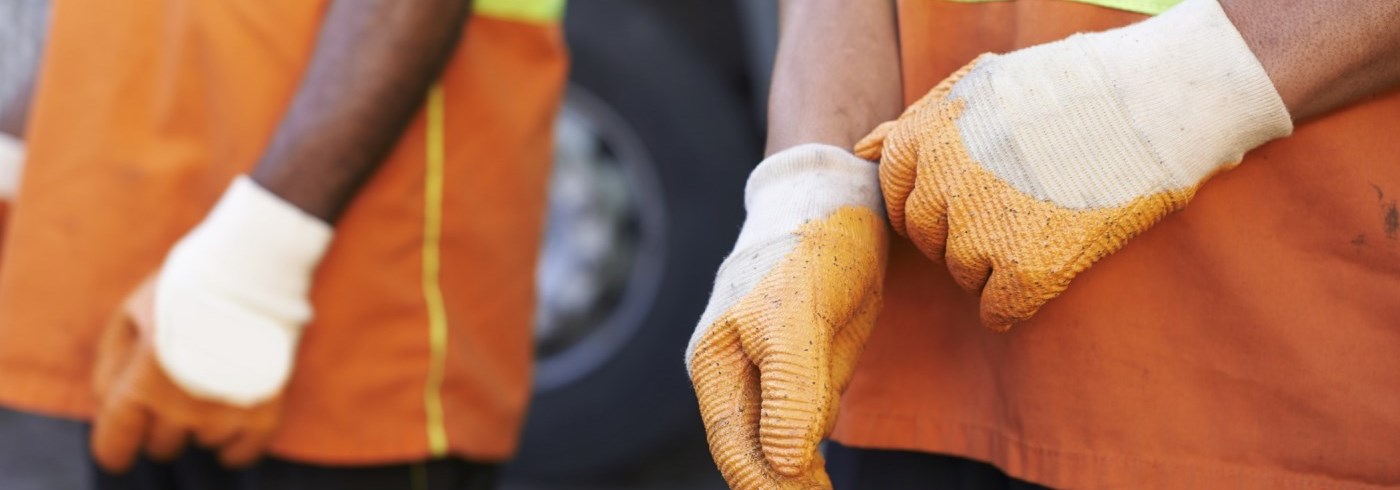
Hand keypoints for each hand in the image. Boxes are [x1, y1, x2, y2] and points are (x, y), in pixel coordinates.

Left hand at [91, 279, 282, 471]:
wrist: (253, 266)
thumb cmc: (186, 285)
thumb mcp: (131, 313)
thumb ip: (111, 364)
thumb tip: (110, 404)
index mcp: (142, 384)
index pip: (116, 444)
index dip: (115, 448)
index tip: (122, 447)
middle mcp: (183, 406)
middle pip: (162, 446)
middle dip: (161, 424)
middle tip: (176, 390)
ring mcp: (227, 410)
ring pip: (204, 443)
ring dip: (202, 422)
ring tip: (212, 383)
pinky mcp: (265, 408)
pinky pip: (245, 451)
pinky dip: (236, 445)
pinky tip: (232, 424)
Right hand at [688, 145, 884, 488]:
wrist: (843, 199)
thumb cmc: (812, 246)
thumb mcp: (801, 315)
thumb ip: (792, 391)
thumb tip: (786, 466)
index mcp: (716, 364)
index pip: (737, 452)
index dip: (772, 489)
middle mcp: (735, 377)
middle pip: (754, 459)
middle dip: (786, 489)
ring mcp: (770, 376)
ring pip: (782, 449)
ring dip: (800, 482)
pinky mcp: (803, 371)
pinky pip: (807, 426)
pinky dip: (815, 459)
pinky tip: (827, 479)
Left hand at [856, 0, 1290, 329]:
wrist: (1159, 101)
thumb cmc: (1075, 88)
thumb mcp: (981, 84)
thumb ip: (916, 122)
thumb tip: (861, 149)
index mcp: (922, 137)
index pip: (899, 197)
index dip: (939, 201)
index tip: (978, 194)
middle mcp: (940, 184)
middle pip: (929, 239)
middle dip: (963, 233)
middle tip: (1019, 210)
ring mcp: (980, 230)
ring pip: (963, 274)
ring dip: (995, 264)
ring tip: (1047, 224)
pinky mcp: (1027, 271)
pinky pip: (998, 311)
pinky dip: (1019, 302)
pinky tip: (1053, 267)